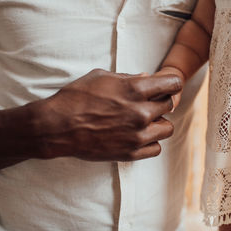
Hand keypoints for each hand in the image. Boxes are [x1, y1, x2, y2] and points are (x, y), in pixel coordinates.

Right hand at [36, 68, 182, 160]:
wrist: (56, 127)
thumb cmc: (76, 97)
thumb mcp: (101, 77)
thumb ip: (128, 77)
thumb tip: (147, 77)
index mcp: (135, 89)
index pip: (173, 83)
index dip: (171, 82)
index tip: (165, 85)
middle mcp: (141, 112)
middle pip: (170, 104)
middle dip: (160, 101)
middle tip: (147, 102)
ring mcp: (137, 135)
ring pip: (168, 128)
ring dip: (159, 123)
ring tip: (144, 121)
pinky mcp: (131, 153)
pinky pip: (156, 148)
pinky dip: (150, 142)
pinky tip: (138, 135)